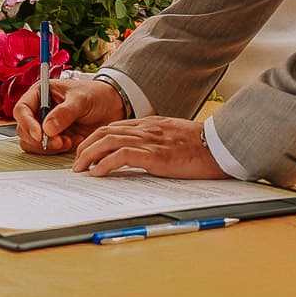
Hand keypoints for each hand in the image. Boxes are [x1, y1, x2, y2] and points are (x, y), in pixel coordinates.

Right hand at [13, 77, 125, 154]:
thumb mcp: (82, 99)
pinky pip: (46, 150)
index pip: (22, 109)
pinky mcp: (54, 138)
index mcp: (41, 93)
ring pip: (33, 143)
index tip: (40, 135)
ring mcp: (45, 125)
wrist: (112, 106)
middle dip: (40, 139)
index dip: (27, 124)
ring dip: (50, 147)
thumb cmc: (96, 95)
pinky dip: (59, 150)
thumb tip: (46, 128)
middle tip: (61, 141)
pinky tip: (76, 141)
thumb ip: (65, 113)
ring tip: (71, 141)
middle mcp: (39, 109)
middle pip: (24, 130)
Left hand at [72, 116, 227, 178]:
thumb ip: (157, 140)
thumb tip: (142, 153)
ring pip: (108, 141)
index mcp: (150, 124)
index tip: (86, 151)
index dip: (95, 138)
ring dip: (89, 155)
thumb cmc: (201, 145)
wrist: (218, 146)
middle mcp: (146, 129)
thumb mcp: (174, 137)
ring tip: (81, 169)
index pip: (114, 126)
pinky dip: (105, 163)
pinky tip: (98, 173)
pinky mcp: (154, 155)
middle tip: (77, 162)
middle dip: (86, 145)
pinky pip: (122, 156)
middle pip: (105, 131)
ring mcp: (149, 140)